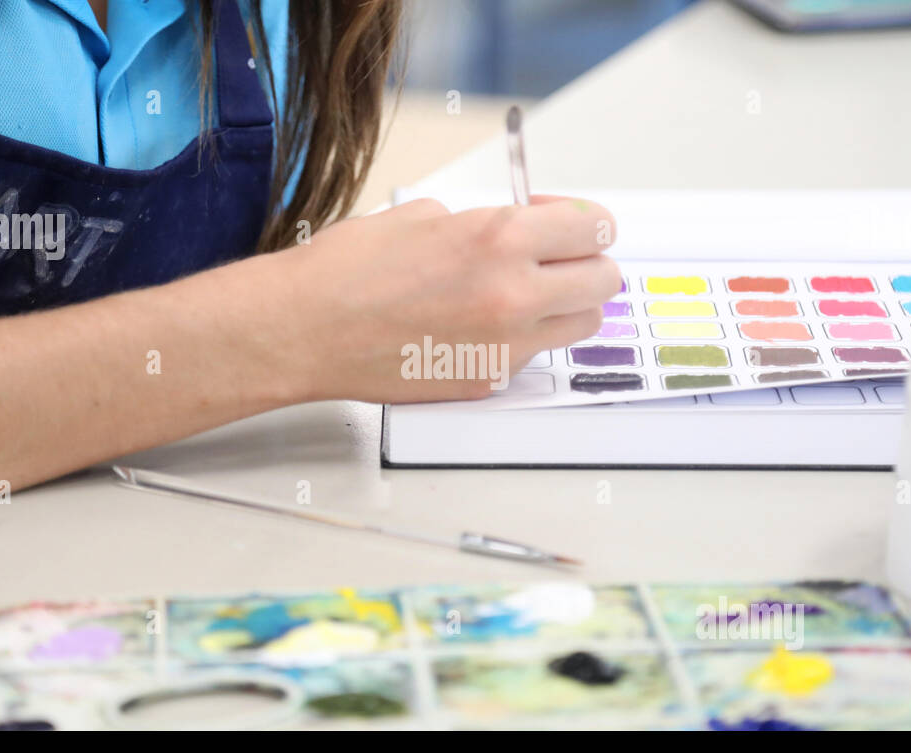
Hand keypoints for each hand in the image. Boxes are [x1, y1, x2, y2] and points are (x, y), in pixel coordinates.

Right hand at [273, 195, 619, 402]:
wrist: (306, 329)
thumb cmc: (349, 269)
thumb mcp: (427, 214)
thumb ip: (489, 222)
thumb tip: (522, 227)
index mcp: (502, 239)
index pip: (595, 227)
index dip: (583, 220)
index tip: (562, 221)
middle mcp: (515, 294)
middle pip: (605, 280)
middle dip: (586, 264)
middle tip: (557, 258)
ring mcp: (505, 345)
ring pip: (582, 325)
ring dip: (566, 305)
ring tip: (526, 294)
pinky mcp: (487, 381)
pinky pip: (533, 355)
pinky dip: (522, 338)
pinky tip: (482, 325)